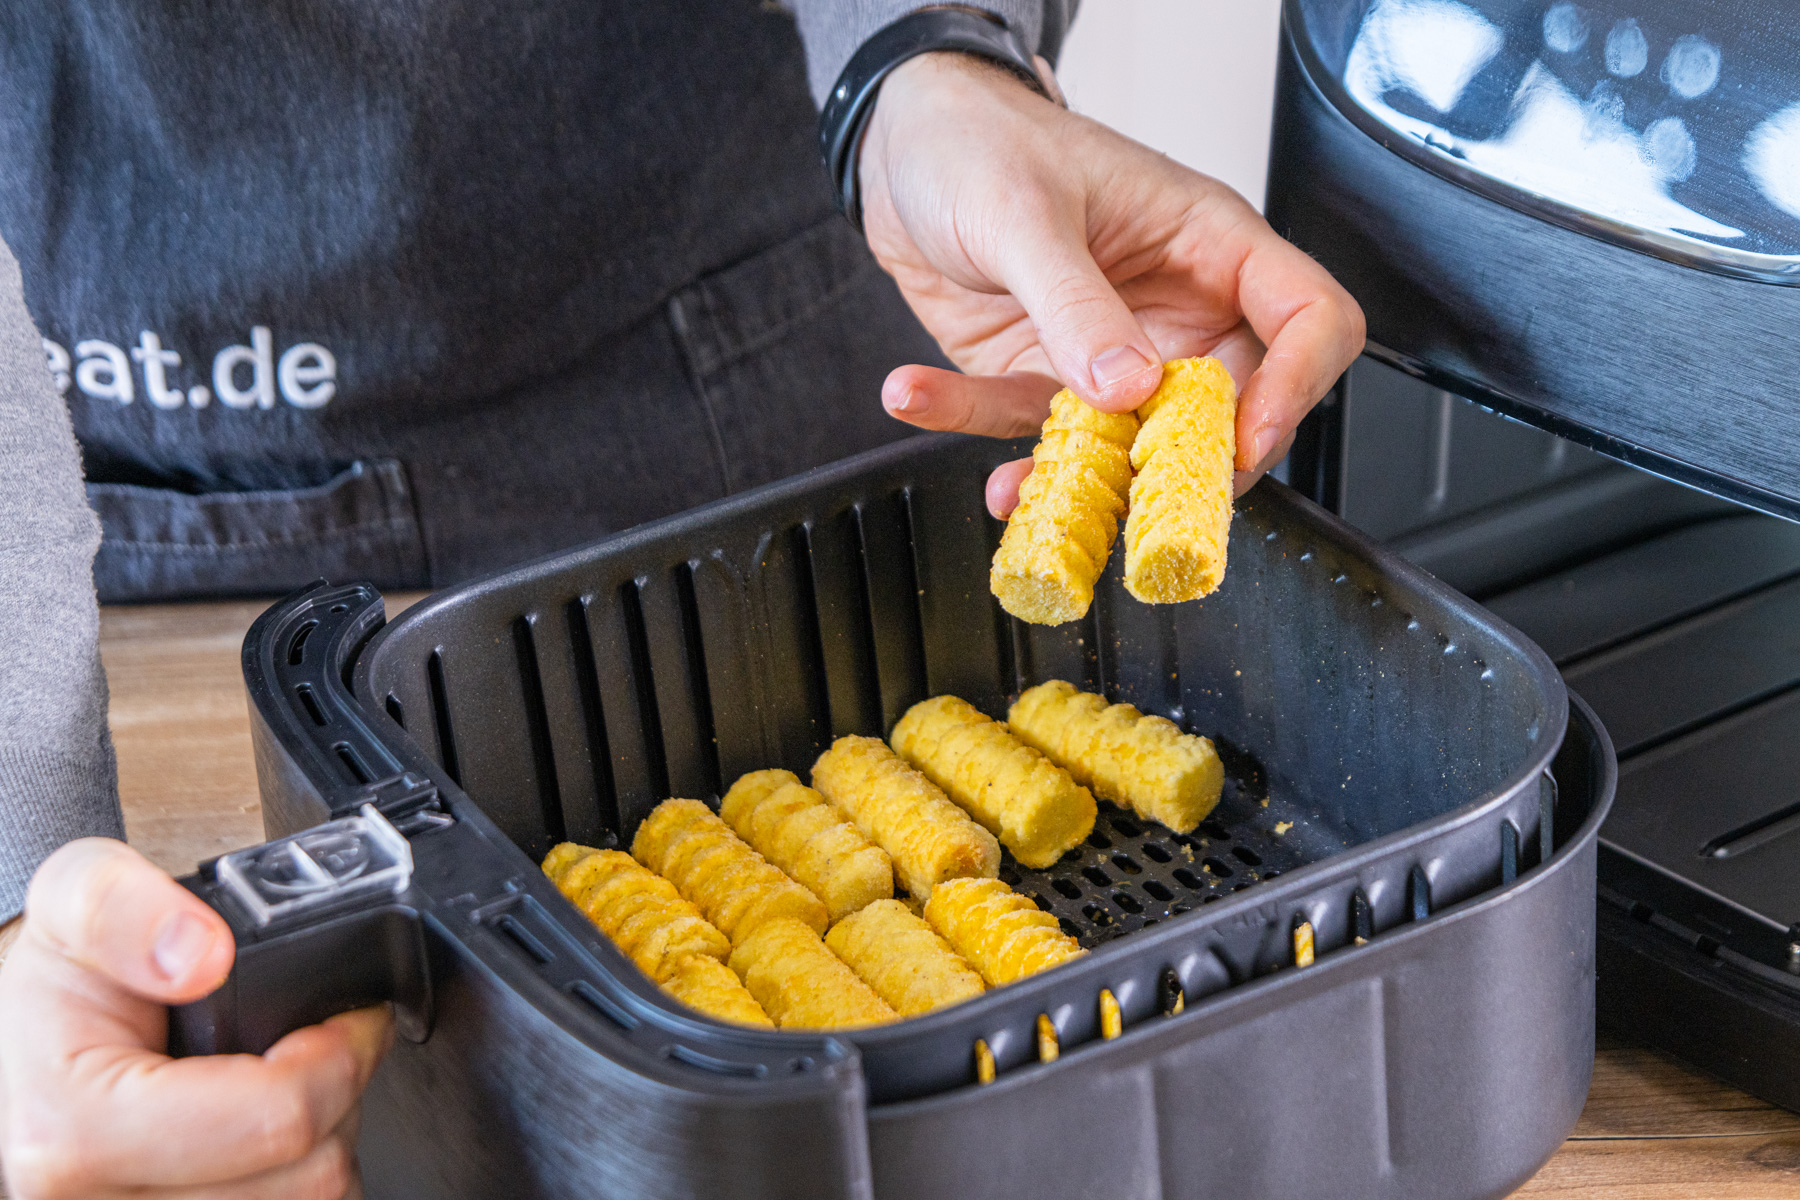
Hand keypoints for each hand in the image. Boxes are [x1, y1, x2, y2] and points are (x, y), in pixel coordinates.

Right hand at [0, 839, 391, 1198]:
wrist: (18, 1038)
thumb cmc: (57, 982)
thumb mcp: (73, 894)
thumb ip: (125, 908)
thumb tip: (201, 955)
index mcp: (74, 1131)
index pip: (275, 1120)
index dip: (339, 1056)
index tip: (348, 1018)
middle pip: (308, 1176)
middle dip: (339, 1096)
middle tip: (324, 1043)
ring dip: (325, 1140)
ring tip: (293, 1082)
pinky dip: (300, 1172)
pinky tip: (273, 1129)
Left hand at [859, 52, 1364, 514]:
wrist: (901, 152)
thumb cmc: (980, 142)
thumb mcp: (1023, 213)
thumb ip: (1075, 303)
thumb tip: (1127, 387)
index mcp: (1209, 244)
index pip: (1308, 319)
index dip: (1295, 386)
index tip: (1245, 441)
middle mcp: (1176, 312)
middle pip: (1229, 413)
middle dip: (1182, 466)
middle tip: (1127, 491)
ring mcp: (1114, 358)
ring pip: (1129, 449)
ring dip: (1072, 480)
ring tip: (1011, 481)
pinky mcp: (1049, 385)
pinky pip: (1032, 434)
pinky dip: (981, 436)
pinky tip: (922, 402)